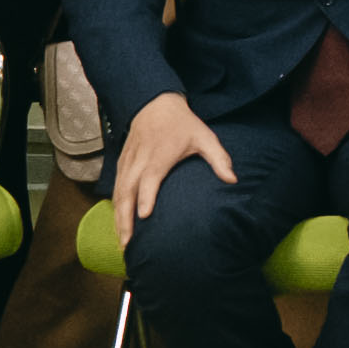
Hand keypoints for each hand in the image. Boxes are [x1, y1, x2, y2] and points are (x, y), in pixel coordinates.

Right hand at [112, 87, 232, 233]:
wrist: (155, 104)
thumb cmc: (182, 124)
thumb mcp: (204, 136)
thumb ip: (218, 158)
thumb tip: (233, 180)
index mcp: (160, 155)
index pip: (150, 177)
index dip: (146, 196)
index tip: (144, 216)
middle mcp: (140, 160)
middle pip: (128, 191)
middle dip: (126, 218)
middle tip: (128, 243)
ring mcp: (128, 162)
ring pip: (119, 192)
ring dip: (118, 218)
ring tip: (123, 242)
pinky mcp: (121, 163)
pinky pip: (115, 188)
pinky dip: (115, 207)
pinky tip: (119, 225)